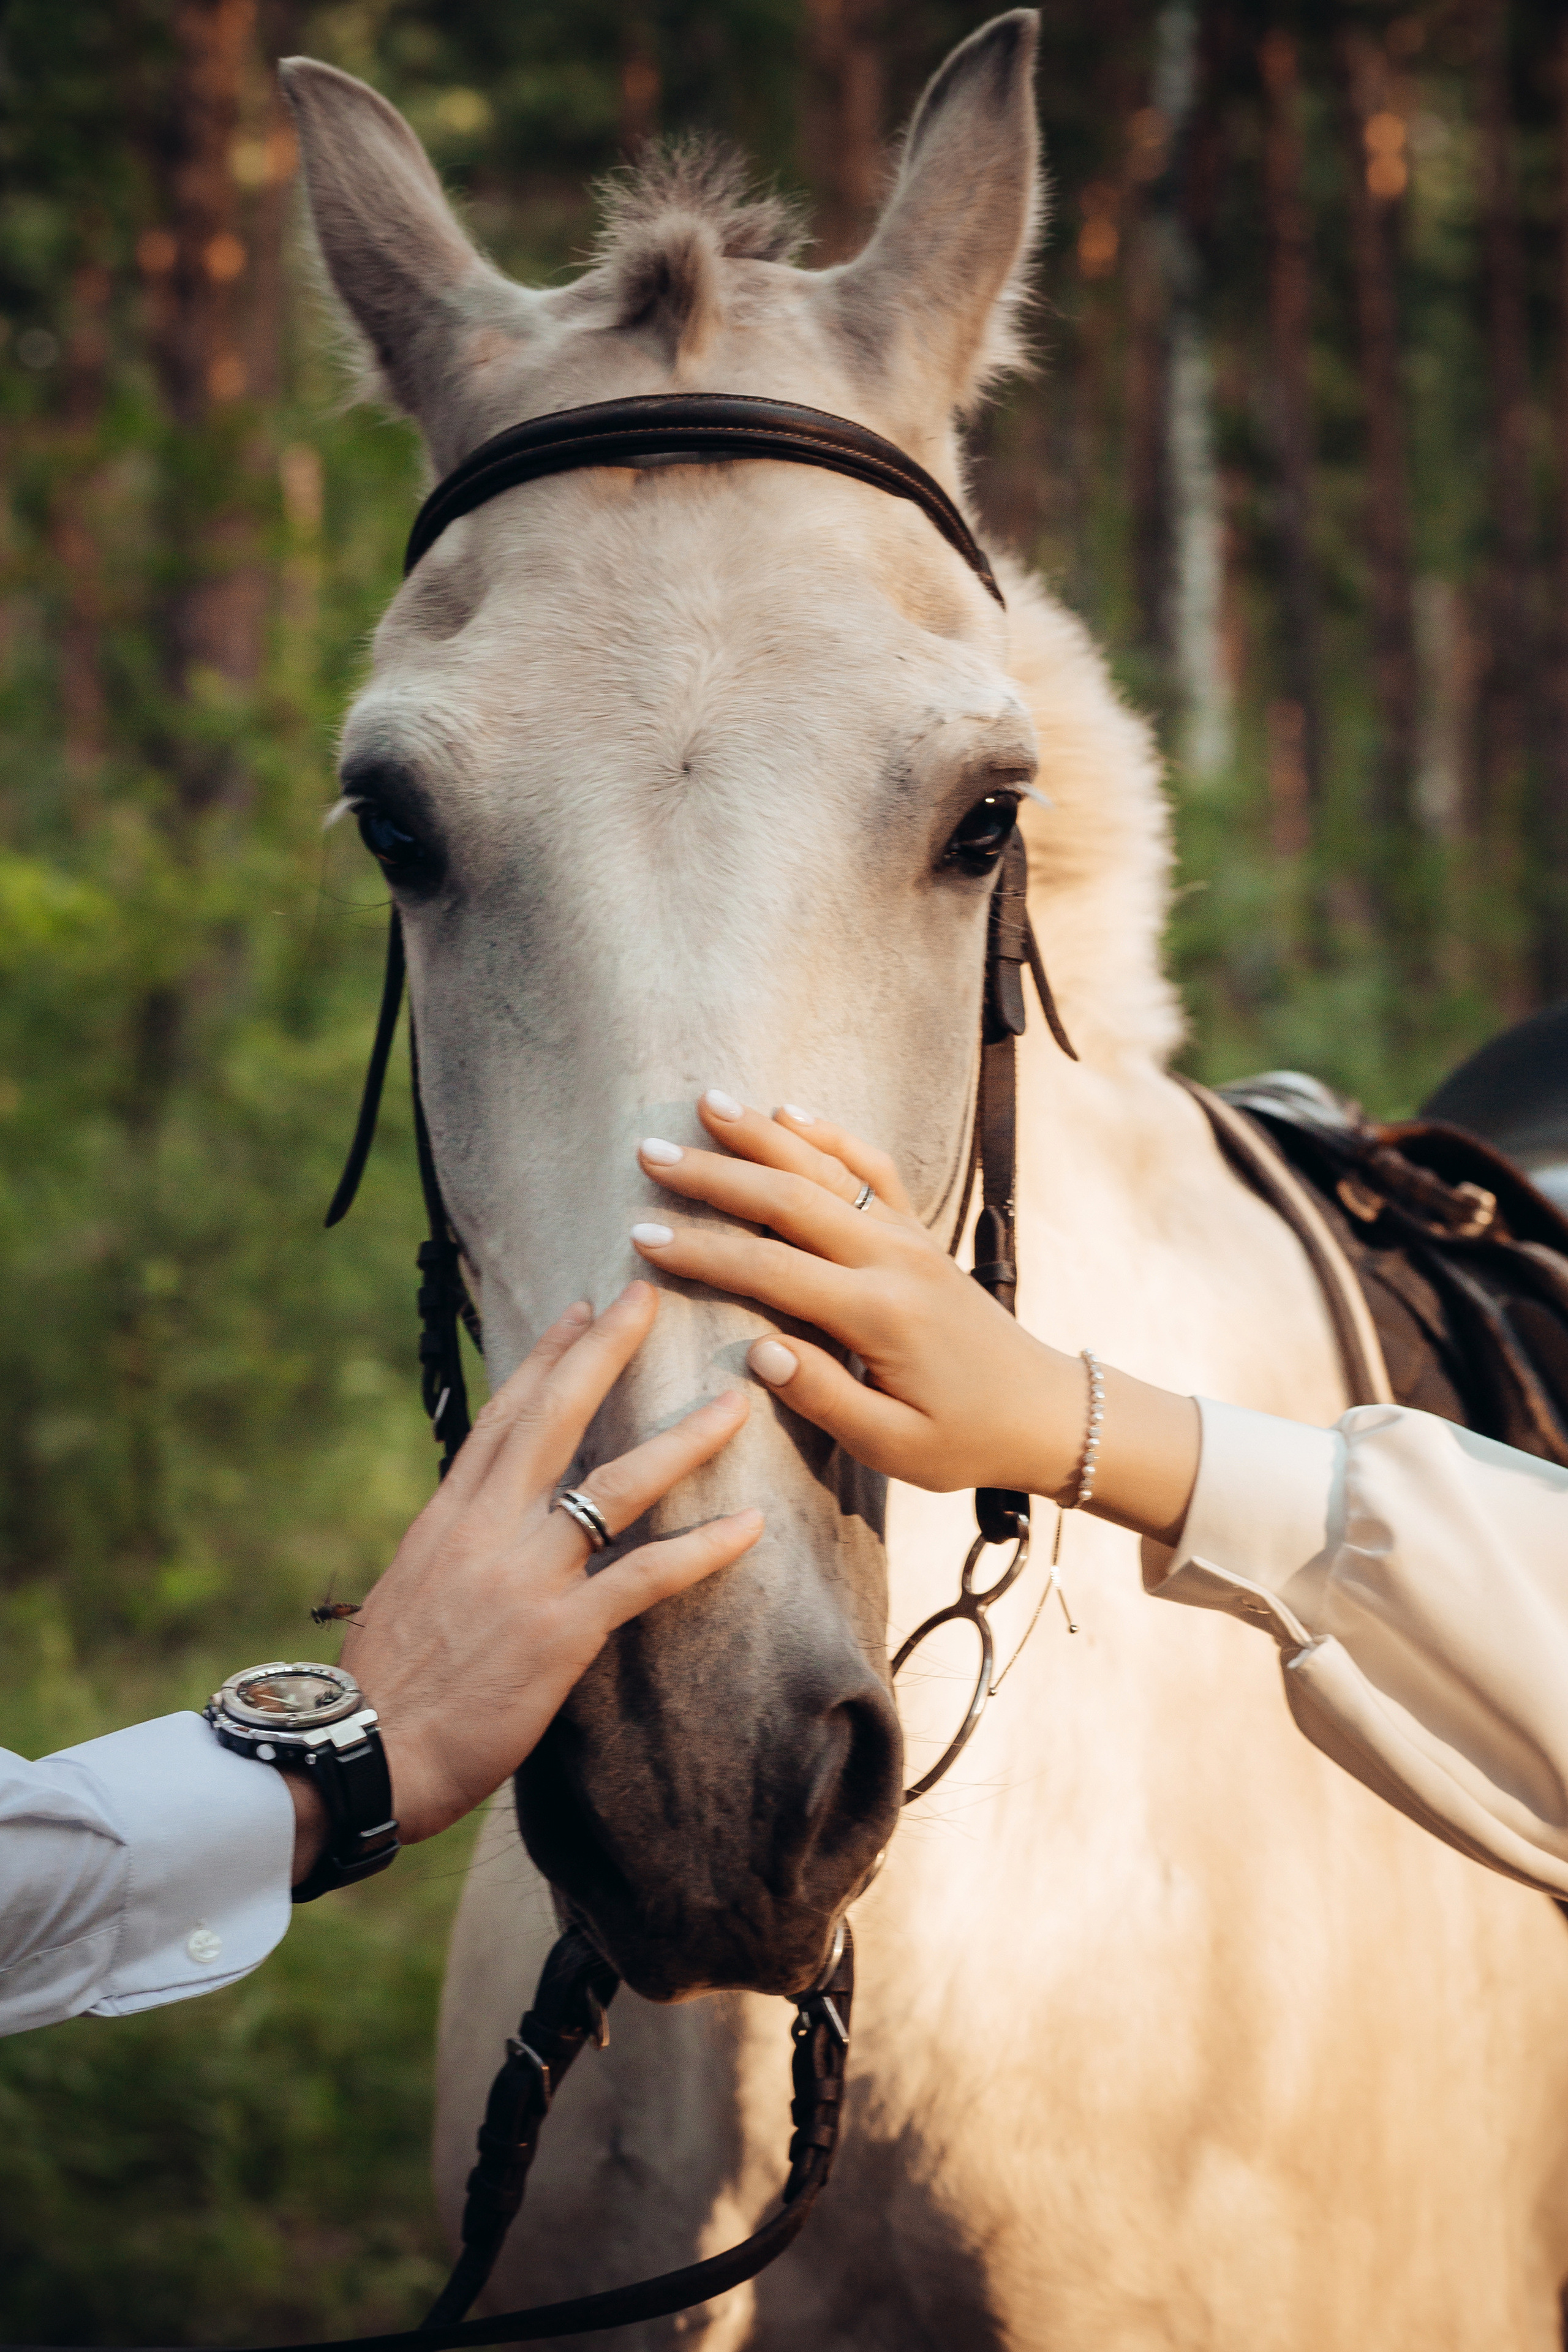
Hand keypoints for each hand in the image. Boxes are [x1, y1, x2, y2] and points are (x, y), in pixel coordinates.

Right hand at [291, 1281, 758, 1879]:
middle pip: (556, 1419)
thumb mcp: (407, 1596)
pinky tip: (750, 1526)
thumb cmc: (379, 1691)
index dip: (545, 1358)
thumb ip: (452, 1556)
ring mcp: (526, 1577)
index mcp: (447, 1518)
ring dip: (682, 1441)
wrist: (360, 1754)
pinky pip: (645, 1578)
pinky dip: (703, 1551)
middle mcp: (487, 1530)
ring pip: (616, 1487)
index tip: (579, 1307)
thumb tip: (478, 1537)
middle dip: (606, 1350)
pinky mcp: (559, 1633)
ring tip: (736, 1403)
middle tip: (650, 1296)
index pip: (504, 1417)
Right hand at [630, 1094, 1199, 1544]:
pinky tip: (789, 1111)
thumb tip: (760, 1349)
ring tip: (705, 1103)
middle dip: (715, 1172)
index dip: (703, 1250)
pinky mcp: (920, 1235)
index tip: (642, 1234)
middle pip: (790, 1197)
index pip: (771, 1268)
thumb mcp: (894, 1448)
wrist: (1043, 1411)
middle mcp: (893, 1260)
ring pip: (827, 1168)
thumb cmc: (965, 1439)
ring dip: (762, 1134)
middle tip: (650, 1151)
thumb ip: (826, 1396)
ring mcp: (910, 1238)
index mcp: (879, 1315)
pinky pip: (873, 1168)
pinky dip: (831, 1135)